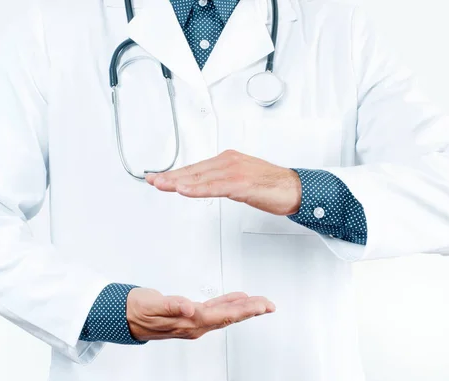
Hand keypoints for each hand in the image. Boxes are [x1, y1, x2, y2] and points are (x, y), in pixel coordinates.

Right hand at [126, 288, 274, 340]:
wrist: (124, 316)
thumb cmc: (137, 310)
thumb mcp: (151, 305)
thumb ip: (171, 305)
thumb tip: (189, 308)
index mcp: (188, 321)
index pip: (223, 315)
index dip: (244, 310)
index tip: (261, 305)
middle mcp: (194, 324)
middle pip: (228, 317)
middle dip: (251, 310)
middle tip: (270, 305)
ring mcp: (192, 321)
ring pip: (224, 314)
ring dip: (243, 308)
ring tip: (260, 303)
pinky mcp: (189, 315)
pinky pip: (214, 309)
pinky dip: (228, 303)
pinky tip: (236, 299)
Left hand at [145, 150, 301, 215]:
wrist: (295, 188)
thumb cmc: (271, 186)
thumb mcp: (240, 181)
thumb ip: (221, 182)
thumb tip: (204, 187)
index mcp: (227, 160)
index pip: (195, 167)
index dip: (175, 173)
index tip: (158, 177)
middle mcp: (228, 162)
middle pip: (193, 170)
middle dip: (170, 176)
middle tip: (152, 180)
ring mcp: (235, 171)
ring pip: (201, 177)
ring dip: (178, 181)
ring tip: (161, 185)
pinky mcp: (242, 183)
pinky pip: (215, 186)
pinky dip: (198, 188)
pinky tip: (185, 190)